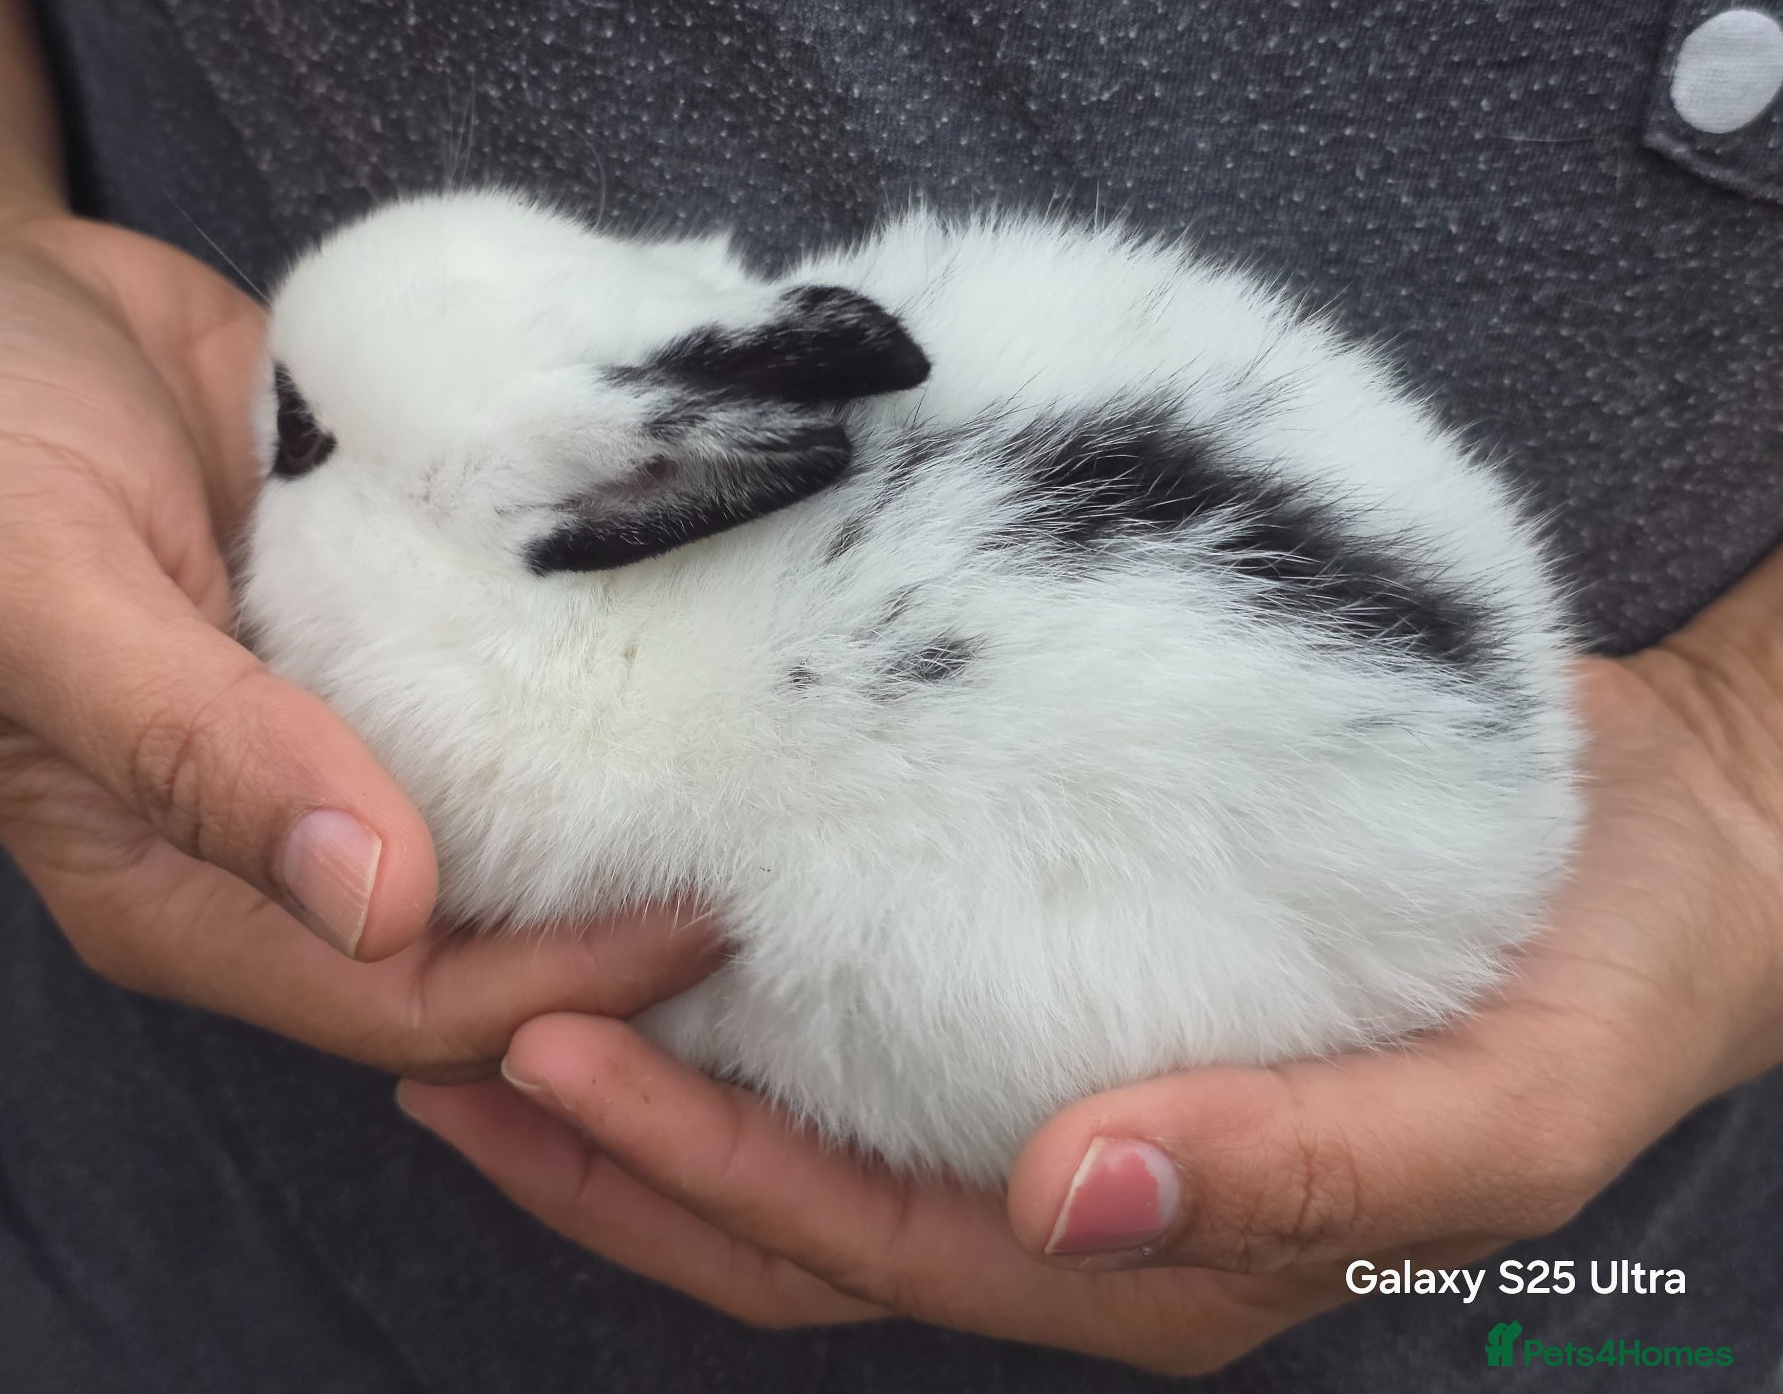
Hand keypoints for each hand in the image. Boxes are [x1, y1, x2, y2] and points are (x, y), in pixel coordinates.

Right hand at [0, 214, 716, 1078]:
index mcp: (171, 885)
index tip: (697, 921)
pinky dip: (597, 678)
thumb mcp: (33, 589)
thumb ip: (190, 747)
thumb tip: (378, 904)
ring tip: (770, 763)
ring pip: (511, 818)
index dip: (549, 987)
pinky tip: (700, 641)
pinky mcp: (387, 630)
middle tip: (773, 855)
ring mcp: (339, 729)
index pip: (392, 1002)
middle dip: (614, 926)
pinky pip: (508, 685)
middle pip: (477, 939)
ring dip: (626, 806)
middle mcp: (271, 834)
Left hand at [398, 573, 1782, 1369]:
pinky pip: (866, 1012)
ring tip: (485, 1001)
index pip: (864, 1245)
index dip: (693, 1176)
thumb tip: (1071, 1202)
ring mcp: (1052, 1095)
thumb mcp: (1497, 1114)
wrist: (1659, 846)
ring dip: (638, 1085)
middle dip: (606, 1153)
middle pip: (787, 1213)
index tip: (537, 1069)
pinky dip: (741, 990)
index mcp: (1150, 1255)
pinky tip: (657, 916)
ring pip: (799, 1128)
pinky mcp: (1051, 983)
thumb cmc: (1595, 986)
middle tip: (441, 1046)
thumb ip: (1296, 1173)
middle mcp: (1072, 1197)